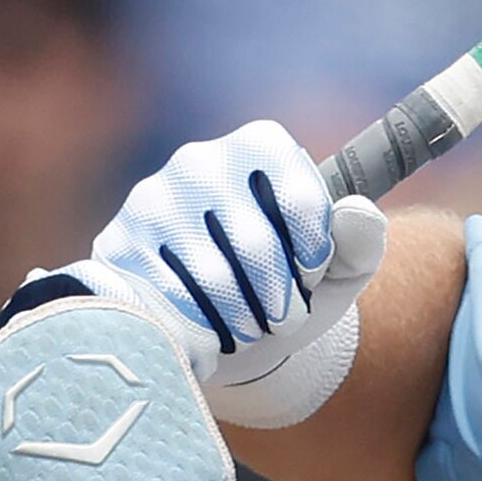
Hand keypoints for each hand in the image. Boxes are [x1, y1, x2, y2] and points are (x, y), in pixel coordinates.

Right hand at [41, 121, 389, 427]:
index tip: (315, 274)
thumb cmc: (289, 288)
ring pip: (211, 277)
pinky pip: (168, 299)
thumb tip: (356, 212)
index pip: (298, 194)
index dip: (314, 247)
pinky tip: (210, 333)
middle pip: (254, 242)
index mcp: (258, 147)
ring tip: (252, 329)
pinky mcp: (119, 244)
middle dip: (282, 298)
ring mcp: (152, 200)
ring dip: (244, 319)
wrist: (223, 327)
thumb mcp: (339, 271)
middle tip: (287, 320)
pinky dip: (200, 328)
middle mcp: (199, 162)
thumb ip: (362, 242)